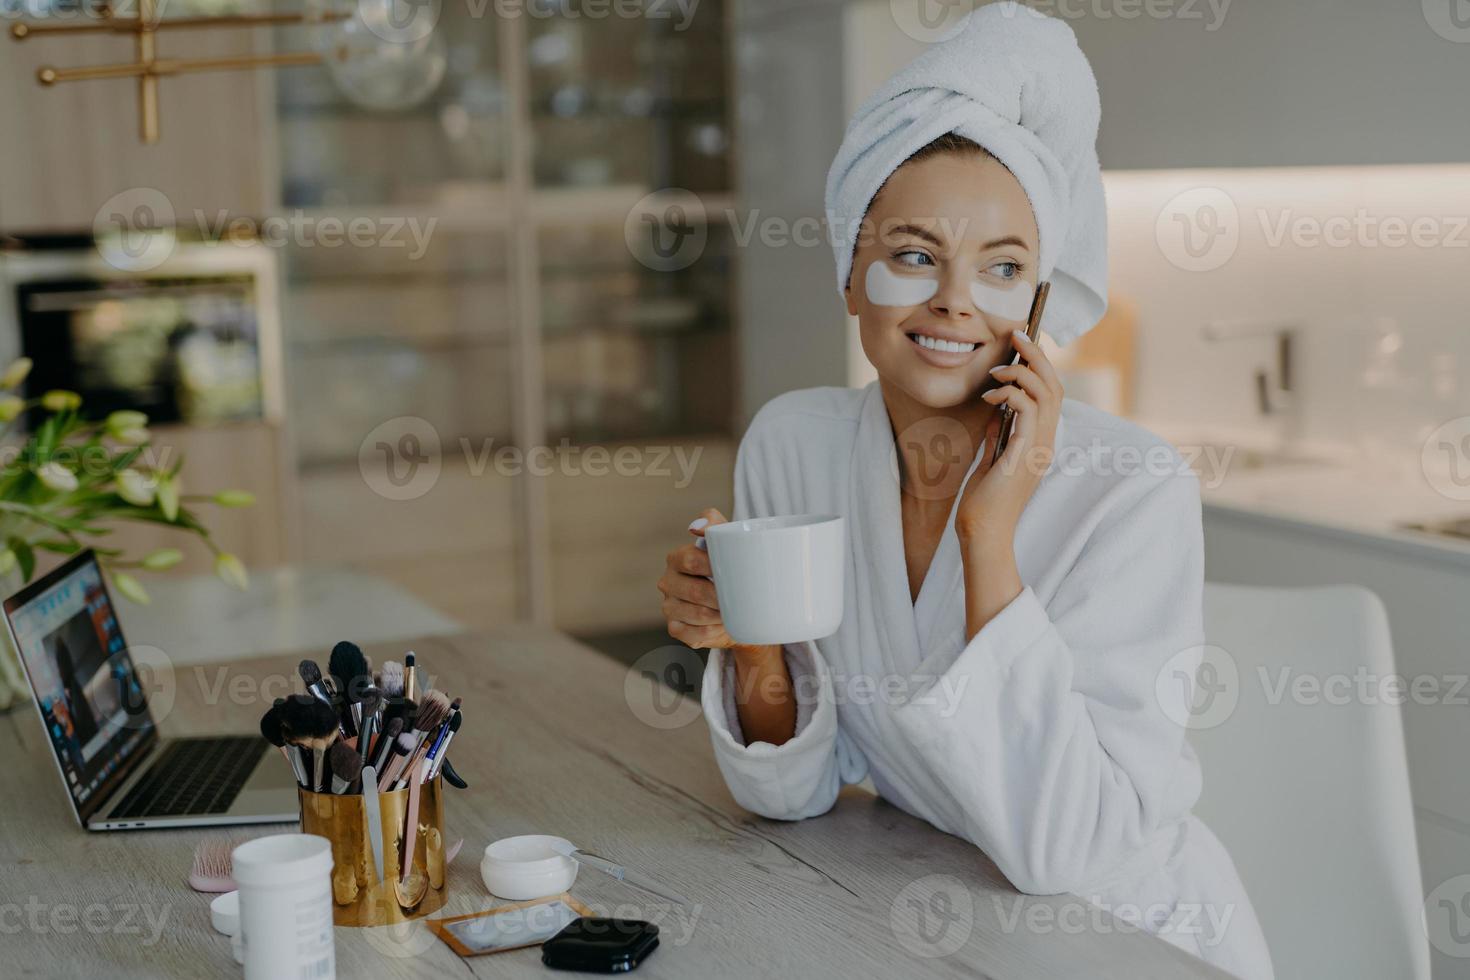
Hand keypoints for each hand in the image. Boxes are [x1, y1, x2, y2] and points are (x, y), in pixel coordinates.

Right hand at [658, 508, 735, 649]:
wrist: (736, 605)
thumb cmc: (730, 569)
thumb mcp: (726, 543)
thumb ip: (715, 525)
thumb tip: (696, 526)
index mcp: (676, 558)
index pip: (690, 560)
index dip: (713, 567)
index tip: (736, 571)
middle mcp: (667, 582)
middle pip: (694, 590)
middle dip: (721, 596)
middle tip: (742, 597)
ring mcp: (669, 607)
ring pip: (698, 615)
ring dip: (721, 615)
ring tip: (736, 611)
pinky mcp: (675, 629)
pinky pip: (696, 634)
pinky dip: (715, 631)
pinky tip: (724, 625)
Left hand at [957, 329, 1062, 545]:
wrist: (982, 531)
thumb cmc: (984, 500)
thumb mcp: (993, 457)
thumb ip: (999, 434)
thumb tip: (996, 411)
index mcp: (1040, 440)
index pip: (1050, 393)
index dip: (1040, 365)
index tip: (1020, 345)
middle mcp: (1046, 441)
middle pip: (1054, 385)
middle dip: (1036, 355)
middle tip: (1016, 334)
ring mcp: (1039, 447)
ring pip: (1046, 392)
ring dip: (1021, 372)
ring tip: (996, 370)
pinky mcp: (1025, 453)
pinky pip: (1027, 410)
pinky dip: (1010, 393)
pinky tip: (990, 396)